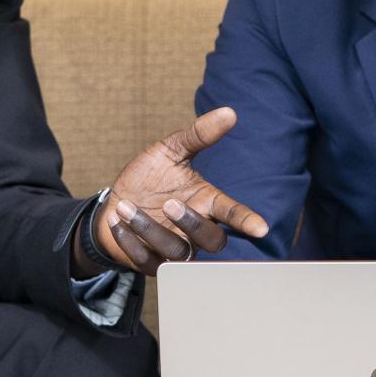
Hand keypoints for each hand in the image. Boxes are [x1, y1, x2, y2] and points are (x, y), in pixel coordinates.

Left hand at [90, 107, 270, 275]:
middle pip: (211, 240)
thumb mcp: (170, 150)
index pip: (232, 213)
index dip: (246, 220)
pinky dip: (130, 242)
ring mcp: (174, 250)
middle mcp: (194, 230)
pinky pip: (147, 262)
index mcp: (206, 202)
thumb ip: (199, 134)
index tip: (260, 228)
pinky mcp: (151, 264)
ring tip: (125, 206)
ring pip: (177, 253)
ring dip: (150, 229)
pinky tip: (117, 221)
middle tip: (169, 203)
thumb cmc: (149, 178)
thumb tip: (230, 112)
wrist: (114, 202)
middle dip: (192, 223)